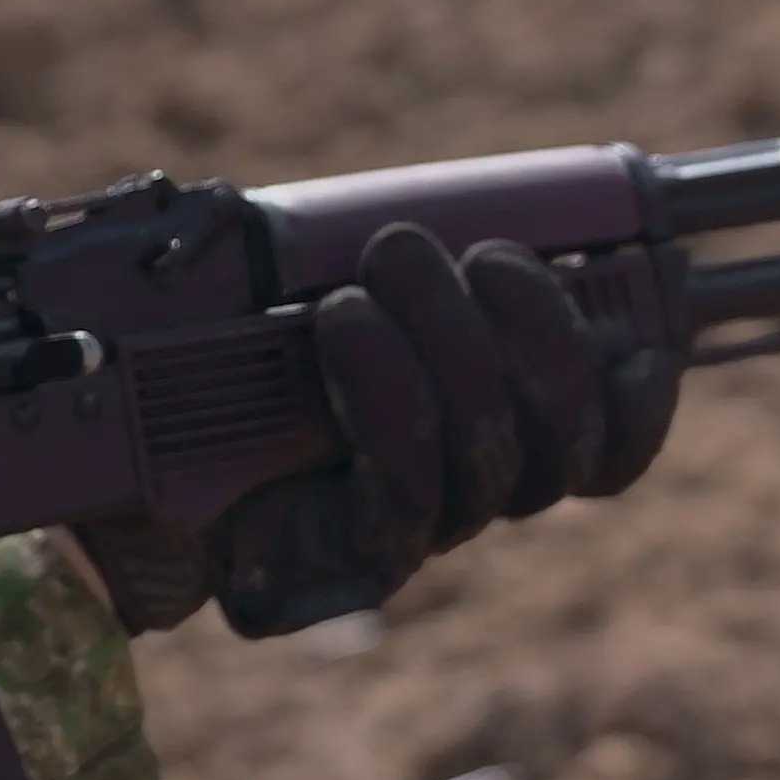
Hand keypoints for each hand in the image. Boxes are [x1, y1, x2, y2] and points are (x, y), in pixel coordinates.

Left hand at [203, 225, 677, 634]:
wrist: (133, 435)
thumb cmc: (246, 340)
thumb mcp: (341, 276)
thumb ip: (428, 257)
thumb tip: (500, 223)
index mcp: (503, 429)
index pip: (608, 448)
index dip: (640, 401)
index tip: (645, 327)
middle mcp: (477, 490)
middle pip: (560, 439)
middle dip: (531, 323)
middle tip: (463, 246)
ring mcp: (421, 529)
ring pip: (487, 453)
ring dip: (443, 338)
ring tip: (382, 259)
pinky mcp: (353, 555)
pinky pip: (403, 488)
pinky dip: (384, 394)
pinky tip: (348, 322)